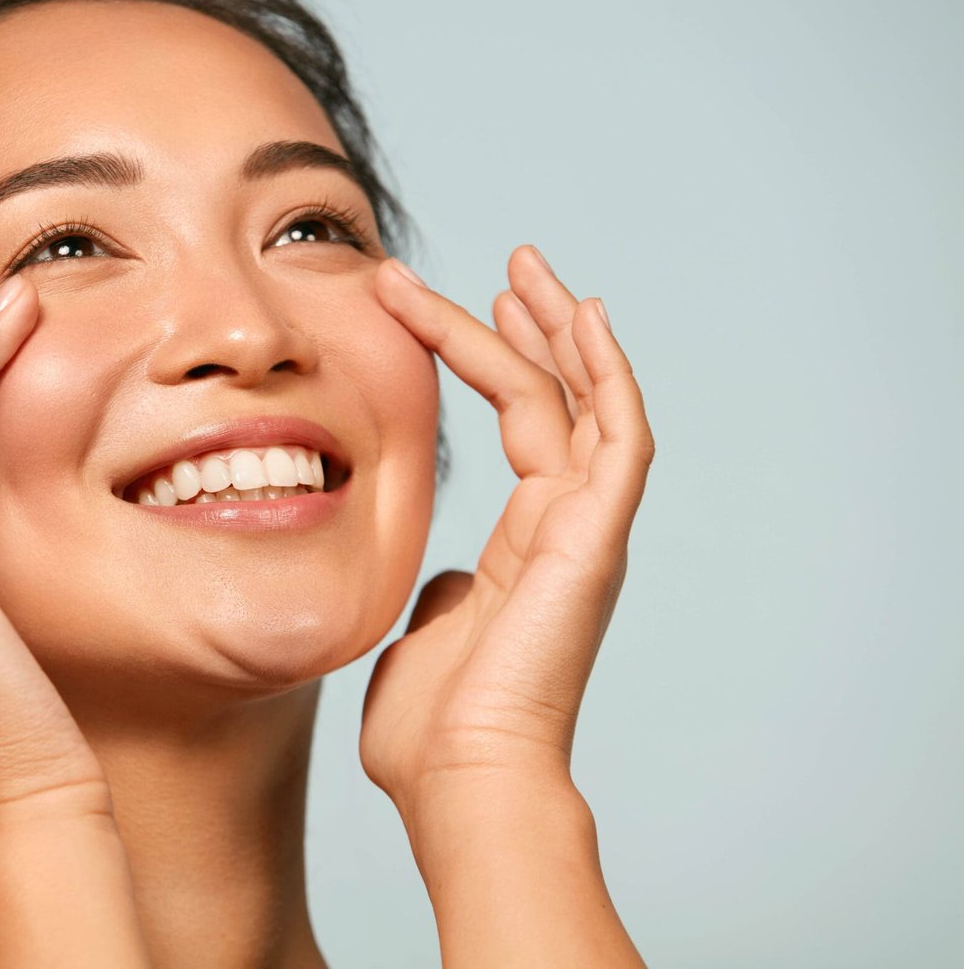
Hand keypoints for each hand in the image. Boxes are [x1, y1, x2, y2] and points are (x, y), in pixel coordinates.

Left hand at [359, 246, 654, 804]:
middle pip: (561, 398)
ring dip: (559, 329)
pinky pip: (618, 437)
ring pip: (586, 403)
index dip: (490, 357)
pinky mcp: (596, 538)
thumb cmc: (433, 728)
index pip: (521, 423)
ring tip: (527, 266)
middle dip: (534, 325)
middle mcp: (565, 527)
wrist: (459, 779)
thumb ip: (442, 591)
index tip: (448, 305)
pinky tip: (583, 317)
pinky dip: (608, 375)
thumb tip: (444, 577)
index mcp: (525, 544)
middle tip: (512, 264)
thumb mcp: (425, 632)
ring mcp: (586, 530)